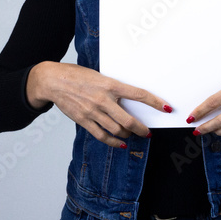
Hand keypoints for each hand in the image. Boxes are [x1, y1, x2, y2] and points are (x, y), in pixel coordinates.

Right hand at [26, 61, 171, 147]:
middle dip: (141, 129)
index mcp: (110, 85)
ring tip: (132, 135)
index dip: (155, 102)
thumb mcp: (100, 76)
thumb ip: (113, 88)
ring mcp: (93, 112)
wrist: (53, 81)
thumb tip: (129, 98)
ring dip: (128, 135)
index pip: (138, 94)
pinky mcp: (84, 120)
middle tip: (147, 132)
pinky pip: (102, 135)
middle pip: (129, 120)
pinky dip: (113, 142)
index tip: (166, 107)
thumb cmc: (77, 75)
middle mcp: (103, 99)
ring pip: (117, 130)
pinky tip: (120, 144)